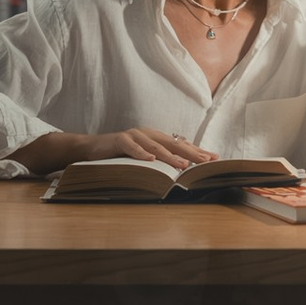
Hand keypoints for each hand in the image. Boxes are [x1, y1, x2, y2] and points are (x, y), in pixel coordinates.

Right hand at [24, 124, 213, 174]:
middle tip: (207, 161)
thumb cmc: (118, 155)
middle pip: (173, 143)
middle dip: (191, 152)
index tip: (215, 159)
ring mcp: (133, 136)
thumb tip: (182, 170)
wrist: (90, 148)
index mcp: (155, 138)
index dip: (198, 151)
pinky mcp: (118, 140)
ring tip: (183, 165)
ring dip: (170, 156)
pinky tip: (150, 160)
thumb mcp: (142, 158)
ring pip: (155, 146)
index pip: (181, 144)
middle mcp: (147, 134)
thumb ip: (159, 160)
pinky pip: (131, 147)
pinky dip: (141, 153)